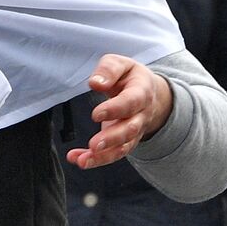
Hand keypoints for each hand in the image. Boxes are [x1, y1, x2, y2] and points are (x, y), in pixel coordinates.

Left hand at [67, 54, 172, 168]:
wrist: (147, 92)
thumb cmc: (129, 76)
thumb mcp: (121, 64)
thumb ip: (109, 70)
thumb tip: (95, 82)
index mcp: (141, 92)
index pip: (131, 102)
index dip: (115, 109)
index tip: (95, 114)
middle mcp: (141, 115)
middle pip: (130, 130)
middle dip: (112, 139)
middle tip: (94, 145)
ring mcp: (134, 131)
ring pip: (122, 147)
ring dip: (103, 156)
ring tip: (82, 161)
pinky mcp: (124, 142)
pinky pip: (113, 154)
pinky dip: (96, 159)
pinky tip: (78, 160)